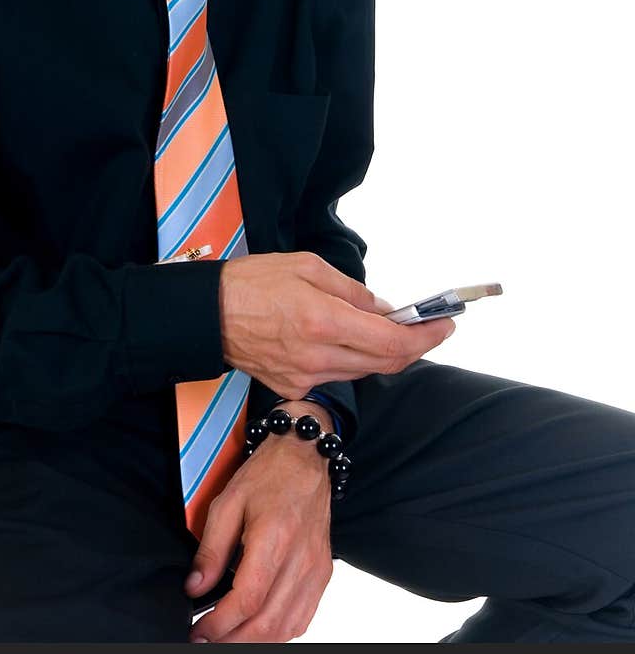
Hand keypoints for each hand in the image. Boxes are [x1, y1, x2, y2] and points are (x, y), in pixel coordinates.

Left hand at [185, 399, 336, 642]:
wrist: (306, 458)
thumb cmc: (267, 475)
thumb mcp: (228, 502)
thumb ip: (211, 549)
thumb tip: (195, 588)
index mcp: (274, 537)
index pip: (247, 599)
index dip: (219, 624)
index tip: (197, 632)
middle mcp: (301, 559)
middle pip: (267, 623)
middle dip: (231, 640)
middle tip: (204, 641)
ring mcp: (317, 569)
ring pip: (286, 628)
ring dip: (254, 642)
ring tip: (226, 638)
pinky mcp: (323, 574)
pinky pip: (302, 619)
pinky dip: (278, 633)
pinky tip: (257, 629)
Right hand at [218, 252, 454, 400]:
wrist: (206, 315)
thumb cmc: (253, 281)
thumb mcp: (308, 266)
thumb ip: (352, 291)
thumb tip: (383, 310)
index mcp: (323, 321)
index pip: (391, 342)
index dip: (426, 337)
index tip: (446, 325)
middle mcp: (318, 356)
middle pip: (385, 363)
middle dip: (414, 346)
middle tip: (429, 327)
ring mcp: (305, 377)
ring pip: (363, 371)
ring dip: (383, 353)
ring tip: (389, 328)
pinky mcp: (293, 387)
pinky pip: (337, 375)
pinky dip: (353, 358)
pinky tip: (349, 338)